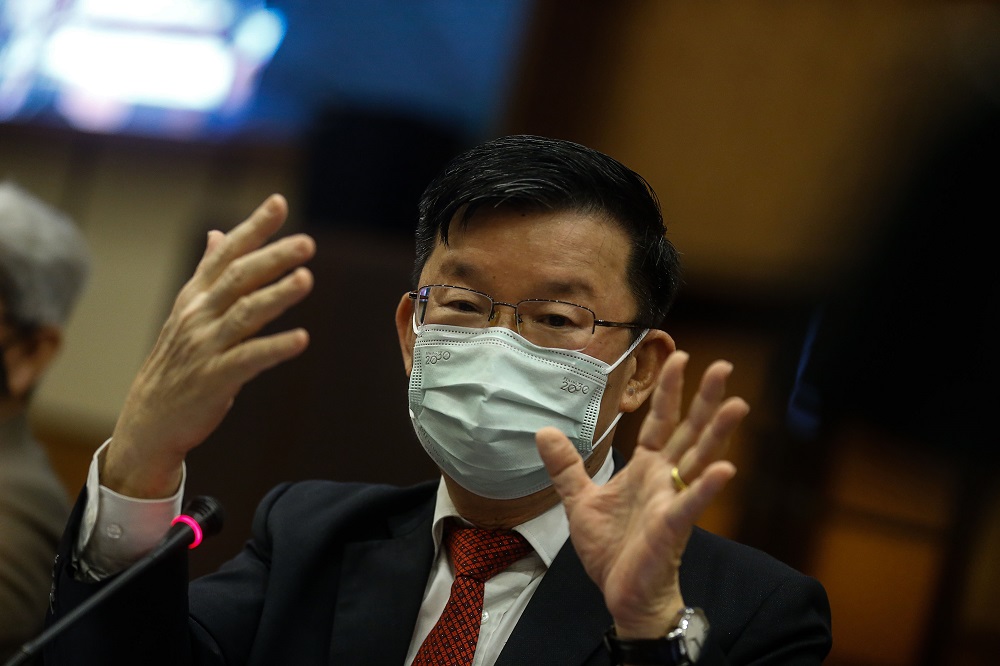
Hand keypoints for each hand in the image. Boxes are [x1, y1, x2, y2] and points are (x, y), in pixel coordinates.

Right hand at [103, 194, 314, 497]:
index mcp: (196, 296)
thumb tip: (219, 233)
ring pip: (246, 314)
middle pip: (240, 278)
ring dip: (278, 296)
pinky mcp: (215, 378)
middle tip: (307, 243)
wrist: (150, 418)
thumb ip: (208, 273)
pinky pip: (249, 359)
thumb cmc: (178, 361)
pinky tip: (302, 339)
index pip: (227, 254)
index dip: (254, 228)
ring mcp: (206, 346)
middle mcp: (199, 315)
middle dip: (274, 258)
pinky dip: (276, 348)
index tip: (279, 202)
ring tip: (306, 279)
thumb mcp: (188, 311)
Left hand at [536, 350, 748, 637]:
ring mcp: (672, 501)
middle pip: (688, 431)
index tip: (677, 357)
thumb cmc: (612, 550)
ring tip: (737, 404)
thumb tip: (544, 431)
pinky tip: (726, 468)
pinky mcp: (672, 527)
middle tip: (723, 367)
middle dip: (704, 399)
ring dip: (718, 432)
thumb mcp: (579, 501)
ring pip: (699, 459)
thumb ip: (565, 466)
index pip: (659, 422)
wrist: (622, 594)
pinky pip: (692, 504)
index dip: (668, 391)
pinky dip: (708, 487)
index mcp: (645, 469)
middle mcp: (664, 479)